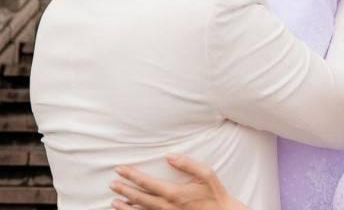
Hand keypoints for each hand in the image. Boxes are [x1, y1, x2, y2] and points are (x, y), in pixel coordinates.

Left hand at [110, 154, 248, 209]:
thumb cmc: (214, 193)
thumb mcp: (205, 173)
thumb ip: (187, 164)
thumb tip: (169, 156)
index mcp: (175, 192)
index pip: (147, 183)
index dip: (132, 175)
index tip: (120, 169)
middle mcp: (168, 206)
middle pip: (140, 198)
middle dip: (125, 190)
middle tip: (112, 183)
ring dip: (126, 207)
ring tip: (113, 202)